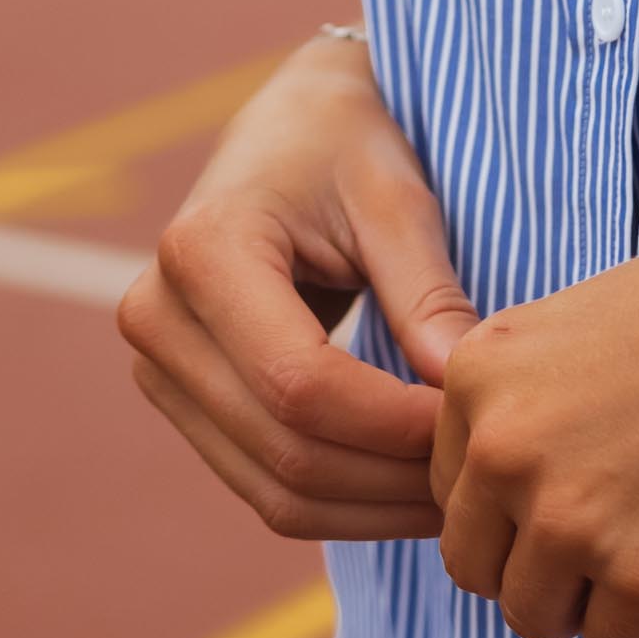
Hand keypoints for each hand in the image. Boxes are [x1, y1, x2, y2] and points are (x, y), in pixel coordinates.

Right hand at [119, 39, 480, 543]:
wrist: (288, 128)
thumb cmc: (347, 146)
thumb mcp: (396, 199)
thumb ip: (427, 294)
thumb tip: (464, 392)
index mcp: (204, 250)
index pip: (299, 381)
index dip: (392, 423)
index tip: (474, 424)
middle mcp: (158, 316)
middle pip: (283, 447)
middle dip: (390, 478)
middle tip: (480, 479)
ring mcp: (159, 367)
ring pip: (271, 487)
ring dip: (372, 509)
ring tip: (455, 496)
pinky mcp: (182, 400)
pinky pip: (263, 483)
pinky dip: (343, 505)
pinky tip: (410, 493)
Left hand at [431, 195, 638, 637]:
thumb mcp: (583, 320)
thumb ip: (519, 396)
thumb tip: (491, 485)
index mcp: (477, 376)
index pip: (449, 489)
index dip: (511, 498)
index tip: (578, 478)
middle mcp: (504, 450)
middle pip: (473, 564)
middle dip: (532, 561)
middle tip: (609, 530)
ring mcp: (571, 518)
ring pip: (532, 616)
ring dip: (585, 600)